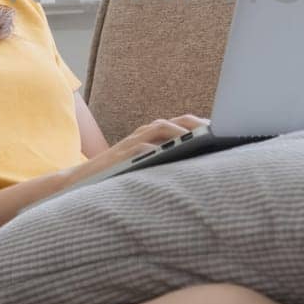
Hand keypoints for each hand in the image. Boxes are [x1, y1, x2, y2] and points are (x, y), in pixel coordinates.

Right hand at [62, 114, 209, 188]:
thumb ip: (166, 160)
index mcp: (151, 135)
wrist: (81, 182)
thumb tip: (197, 165)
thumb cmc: (119, 177)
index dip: (201, 125)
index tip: (222, 130)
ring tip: (202, 136)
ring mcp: (132, 143)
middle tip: (217, 130)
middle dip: (196, 124)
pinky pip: (145, 147)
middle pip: (174, 121)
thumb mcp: (145, 166)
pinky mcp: (123, 155)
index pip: (180, 123)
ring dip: (182, 131)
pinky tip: (177, 153)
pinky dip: (161, 148)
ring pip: (161, 128)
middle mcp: (143, 134)